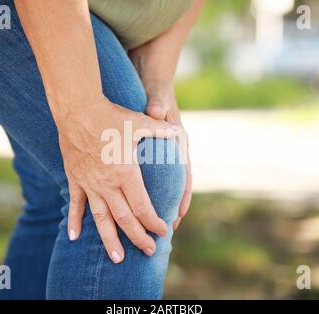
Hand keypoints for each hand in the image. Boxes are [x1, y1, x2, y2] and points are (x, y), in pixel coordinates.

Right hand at [57, 96, 178, 262]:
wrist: (78, 108)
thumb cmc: (110, 115)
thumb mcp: (139, 122)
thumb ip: (160, 130)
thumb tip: (179, 130)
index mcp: (126, 173)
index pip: (142, 207)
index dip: (153, 222)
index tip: (162, 231)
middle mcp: (107, 184)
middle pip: (125, 219)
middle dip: (138, 237)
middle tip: (148, 251)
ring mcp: (89, 184)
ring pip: (101, 219)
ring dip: (110, 240)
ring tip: (117, 258)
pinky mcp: (75, 179)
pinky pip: (75, 204)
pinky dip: (74, 221)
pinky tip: (73, 237)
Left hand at [143, 83, 191, 230]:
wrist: (153, 78)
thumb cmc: (157, 90)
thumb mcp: (158, 97)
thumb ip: (159, 104)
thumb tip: (157, 110)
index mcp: (177, 142)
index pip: (185, 173)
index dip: (182, 195)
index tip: (178, 214)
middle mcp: (171, 151)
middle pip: (173, 184)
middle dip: (170, 206)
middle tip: (166, 230)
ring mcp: (162, 152)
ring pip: (161, 182)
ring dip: (156, 202)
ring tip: (149, 224)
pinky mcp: (151, 150)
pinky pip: (150, 173)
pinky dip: (143, 188)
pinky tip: (134, 202)